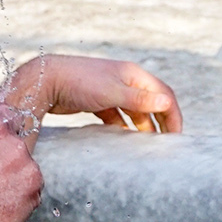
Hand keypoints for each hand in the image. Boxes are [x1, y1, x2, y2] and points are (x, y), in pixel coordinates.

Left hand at [3, 55, 182, 135]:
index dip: (173, 115)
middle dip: (161, 122)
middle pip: (151, 103)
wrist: (46, 80)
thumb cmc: (80, 82)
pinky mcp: (97, 102)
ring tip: (147, 145)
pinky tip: (124, 140)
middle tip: (166, 144)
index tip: (175, 137)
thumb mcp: (112, 92)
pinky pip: (116, 116)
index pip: (163, 94)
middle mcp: (125, 81)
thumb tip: (166, 104)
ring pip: (133, 111)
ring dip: (142, 126)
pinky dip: (123, 127)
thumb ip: (138, 100)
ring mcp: (110, 91)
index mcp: (133, 75)